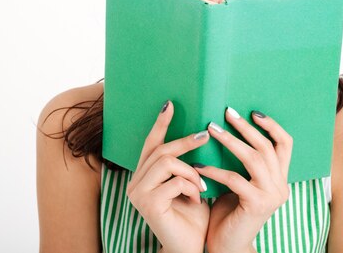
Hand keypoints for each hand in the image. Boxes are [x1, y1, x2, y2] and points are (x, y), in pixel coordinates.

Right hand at [126, 100, 210, 252]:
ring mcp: (138, 194)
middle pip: (160, 150)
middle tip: (206, 135)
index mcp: (144, 176)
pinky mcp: (147, 204)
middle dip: (185, 142)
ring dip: (191, 171)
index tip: (170, 105)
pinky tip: (197, 198)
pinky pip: (174, 181)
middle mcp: (135, 183)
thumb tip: (202, 131)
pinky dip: (191, 187)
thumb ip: (188, 163)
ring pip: (167, 162)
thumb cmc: (194, 216)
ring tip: (202, 186)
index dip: (160, 124)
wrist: (192, 248)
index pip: (151, 144)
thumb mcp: (192, 184)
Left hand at [195, 108, 292, 252]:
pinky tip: (199, 166)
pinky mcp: (257, 205)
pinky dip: (215, 170)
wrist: (227, 248)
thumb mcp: (241, 184)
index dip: (271, 125)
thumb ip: (244, 164)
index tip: (252, 111)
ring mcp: (271, 196)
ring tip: (212, 130)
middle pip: (268, 147)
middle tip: (226, 113)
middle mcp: (281, 186)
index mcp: (280, 179)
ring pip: (254, 158)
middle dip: (246, 127)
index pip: (285, 144)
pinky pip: (234, 179)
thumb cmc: (229, 213)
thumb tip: (228, 128)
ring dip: (231, 141)